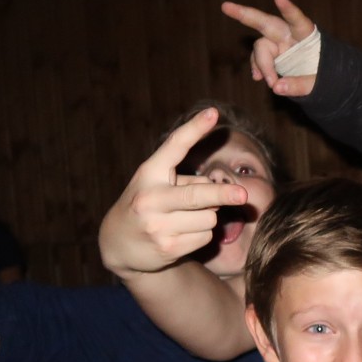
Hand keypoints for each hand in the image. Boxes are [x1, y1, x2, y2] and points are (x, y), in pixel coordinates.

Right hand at [99, 107, 247, 276]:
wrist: (119, 244)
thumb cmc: (149, 206)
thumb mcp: (157, 186)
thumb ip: (188, 183)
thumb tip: (225, 195)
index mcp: (149, 173)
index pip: (174, 146)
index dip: (194, 128)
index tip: (214, 113)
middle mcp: (151, 198)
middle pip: (197, 195)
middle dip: (222, 194)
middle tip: (242, 195)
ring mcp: (158, 225)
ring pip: (209, 218)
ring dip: (208, 218)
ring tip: (185, 219)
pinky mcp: (169, 248)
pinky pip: (205, 236)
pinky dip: (202, 235)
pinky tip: (182, 235)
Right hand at [221, 0, 316, 96]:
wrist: (322, 78)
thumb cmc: (325, 75)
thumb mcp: (319, 82)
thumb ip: (300, 85)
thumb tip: (276, 88)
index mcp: (306, 34)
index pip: (297, 19)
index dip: (288, 9)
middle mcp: (289, 34)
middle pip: (265, 22)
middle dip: (245, 14)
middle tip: (225, 6)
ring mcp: (278, 43)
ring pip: (260, 47)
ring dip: (261, 64)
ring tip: (268, 81)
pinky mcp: (271, 53)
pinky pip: (258, 58)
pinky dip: (258, 68)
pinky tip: (259, 77)